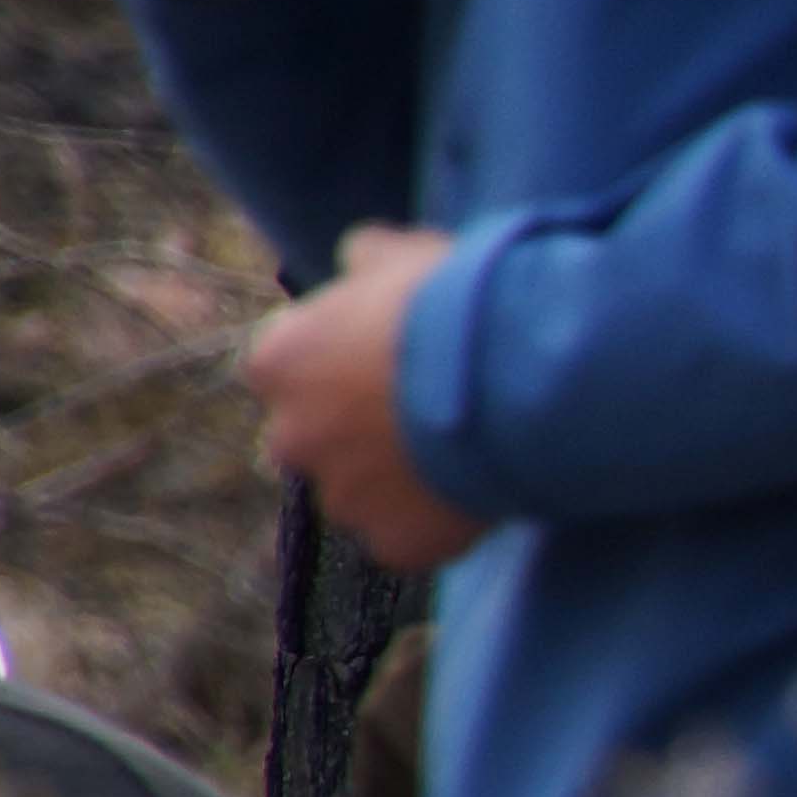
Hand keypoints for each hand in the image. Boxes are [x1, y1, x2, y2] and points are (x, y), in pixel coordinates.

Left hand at [246, 224, 490, 572]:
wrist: (518, 380)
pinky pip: (406, 534)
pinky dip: (431, 517)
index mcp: (279, 362)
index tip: (382, 351)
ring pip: (359, 490)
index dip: (337, 357)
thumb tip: (355, 259)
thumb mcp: (404, 252)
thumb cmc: (453, 304)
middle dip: (353, 425)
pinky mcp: (393, 544)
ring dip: (392, 475)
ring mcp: (342, 498)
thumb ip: (365, 257)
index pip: (287, 363)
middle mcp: (292, 437)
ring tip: (456, 446)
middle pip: (315, 434)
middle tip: (418, 404)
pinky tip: (472, 486)